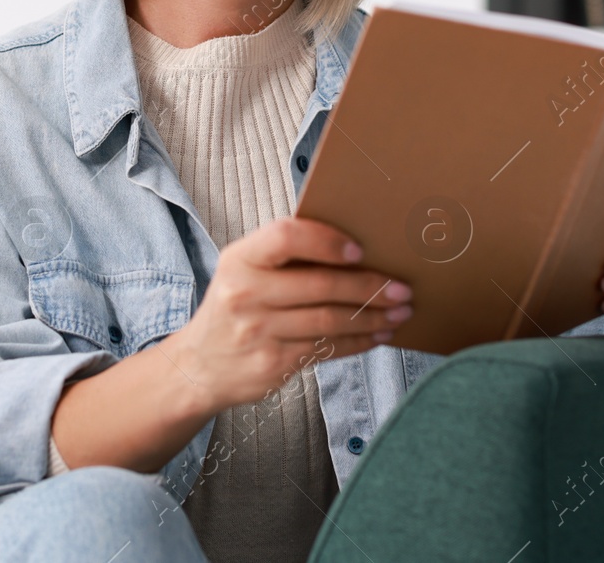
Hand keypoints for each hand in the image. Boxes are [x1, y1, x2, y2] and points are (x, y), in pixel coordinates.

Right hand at [162, 216, 411, 415]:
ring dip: (372, 317)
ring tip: (400, 312)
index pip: (285, 237)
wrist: (200, 365)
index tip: (359, 249)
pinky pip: (328, 349)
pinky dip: (360, 342)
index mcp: (240, 259)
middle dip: (369, 287)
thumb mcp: (243, 270)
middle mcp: (245, 294)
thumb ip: (282, 255)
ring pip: (330, 322)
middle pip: (320, 286)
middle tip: (402, 288)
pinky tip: (379, 335)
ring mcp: (259, 333)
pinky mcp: (274, 365)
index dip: (326, 241)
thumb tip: (352, 246)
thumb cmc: (235, 306)